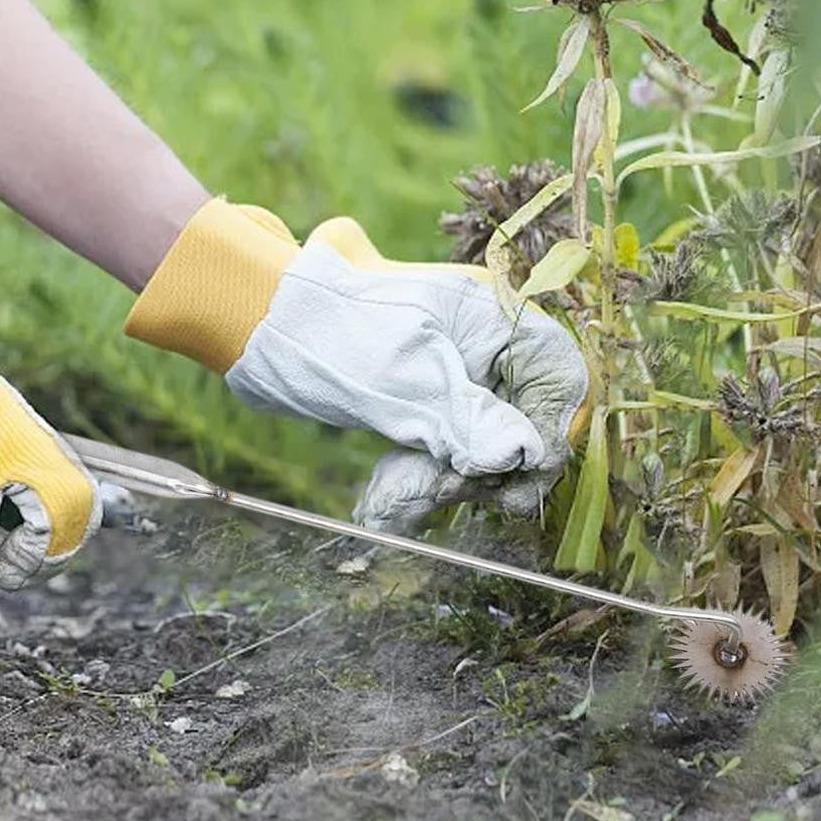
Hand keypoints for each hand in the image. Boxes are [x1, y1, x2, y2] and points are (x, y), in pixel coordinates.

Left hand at [126, 199, 586, 523]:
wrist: (263, 324)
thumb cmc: (337, 335)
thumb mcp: (408, 378)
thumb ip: (469, 418)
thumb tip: (523, 455)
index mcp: (494, 317)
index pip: (557, 376)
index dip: (549, 430)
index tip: (522, 475)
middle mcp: (481, 345)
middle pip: (520, 419)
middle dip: (486, 466)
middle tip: (452, 492)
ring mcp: (451, 375)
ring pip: (477, 444)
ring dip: (444, 480)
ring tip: (397, 499)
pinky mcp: (422, 403)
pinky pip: (440, 450)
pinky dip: (418, 478)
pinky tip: (386, 503)